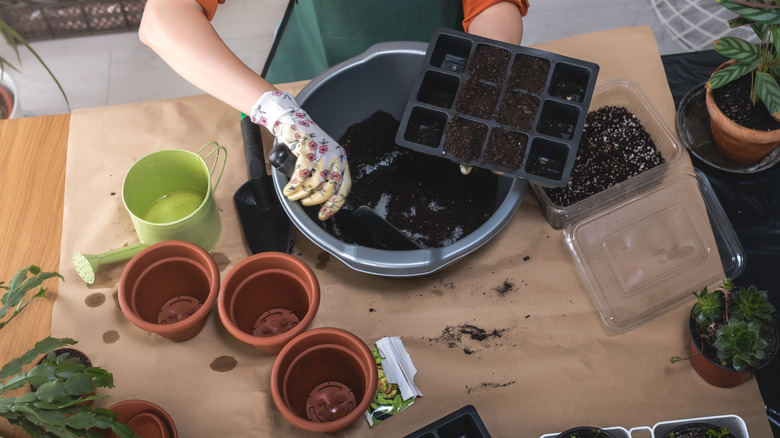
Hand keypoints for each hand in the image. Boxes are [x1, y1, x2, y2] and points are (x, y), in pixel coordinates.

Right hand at [250, 90, 349, 219]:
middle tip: (305, 203)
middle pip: (329, 187)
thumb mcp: (321, 157)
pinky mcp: (306, 148)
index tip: (324, 214)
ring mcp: (321, 151)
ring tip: (293, 196)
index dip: (334, 204)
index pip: (344, 187)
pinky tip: (288, 189)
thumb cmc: (305, 142)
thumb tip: (320, 198)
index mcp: (341, 159)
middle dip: (315, 200)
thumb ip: (324, 174)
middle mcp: (334, 156)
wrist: (291, 120)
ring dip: (302, 194)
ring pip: (314, 182)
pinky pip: (300, 174)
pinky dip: (293, 185)